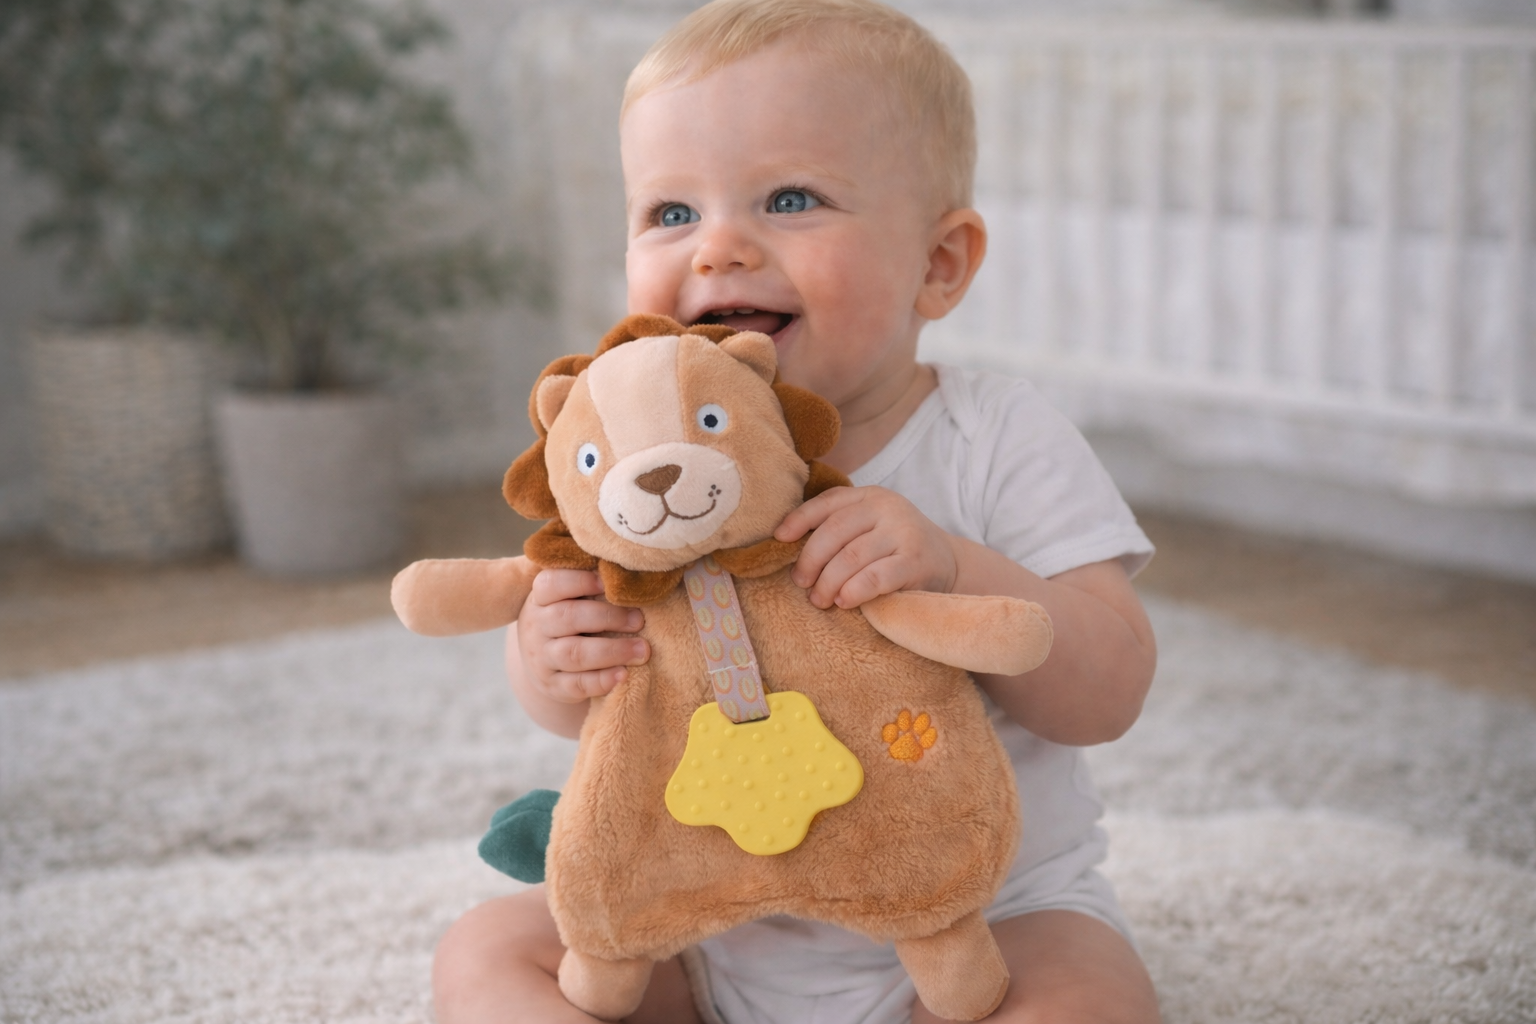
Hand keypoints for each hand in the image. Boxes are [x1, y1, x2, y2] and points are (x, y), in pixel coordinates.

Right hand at [515, 569, 648, 702]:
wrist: (545, 663)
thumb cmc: (569, 619)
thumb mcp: (569, 598)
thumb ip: (590, 583)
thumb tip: (628, 571)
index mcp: (540, 598)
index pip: (551, 584)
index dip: (580, 581)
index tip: (608, 583)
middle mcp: (536, 627)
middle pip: (568, 618)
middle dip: (608, 617)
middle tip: (639, 620)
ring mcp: (541, 658)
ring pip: (574, 654)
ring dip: (612, 651)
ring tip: (642, 650)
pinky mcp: (553, 686)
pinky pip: (577, 684)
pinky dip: (602, 680)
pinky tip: (624, 674)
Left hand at [773, 486, 958, 609]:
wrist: (949, 565)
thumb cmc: (895, 550)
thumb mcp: (869, 529)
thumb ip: (838, 529)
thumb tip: (785, 542)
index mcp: (870, 496)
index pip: (827, 502)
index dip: (799, 519)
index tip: (779, 539)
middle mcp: (887, 508)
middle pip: (834, 531)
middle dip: (811, 560)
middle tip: (801, 583)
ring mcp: (904, 532)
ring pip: (851, 556)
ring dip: (828, 581)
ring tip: (819, 599)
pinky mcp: (916, 562)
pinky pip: (875, 576)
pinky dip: (854, 590)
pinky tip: (844, 601)